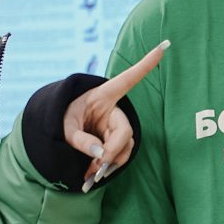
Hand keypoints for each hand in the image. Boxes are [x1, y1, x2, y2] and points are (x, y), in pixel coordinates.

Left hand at [65, 41, 166, 188]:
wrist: (59, 127)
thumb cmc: (62, 118)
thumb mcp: (64, 126)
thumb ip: (80, 140)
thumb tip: (99, 155)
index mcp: (103, 96)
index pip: (128, 79)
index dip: (147, 64)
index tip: (164, 46)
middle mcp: (114, 111)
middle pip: (124, 133)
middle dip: (112, 152)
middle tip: (96, 169)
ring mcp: (116, 127)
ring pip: (125, 148)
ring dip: (109, 164)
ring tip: (89, 176)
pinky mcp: (115, 141)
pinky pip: (119, 156)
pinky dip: (107, 168)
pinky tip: (92, 177)